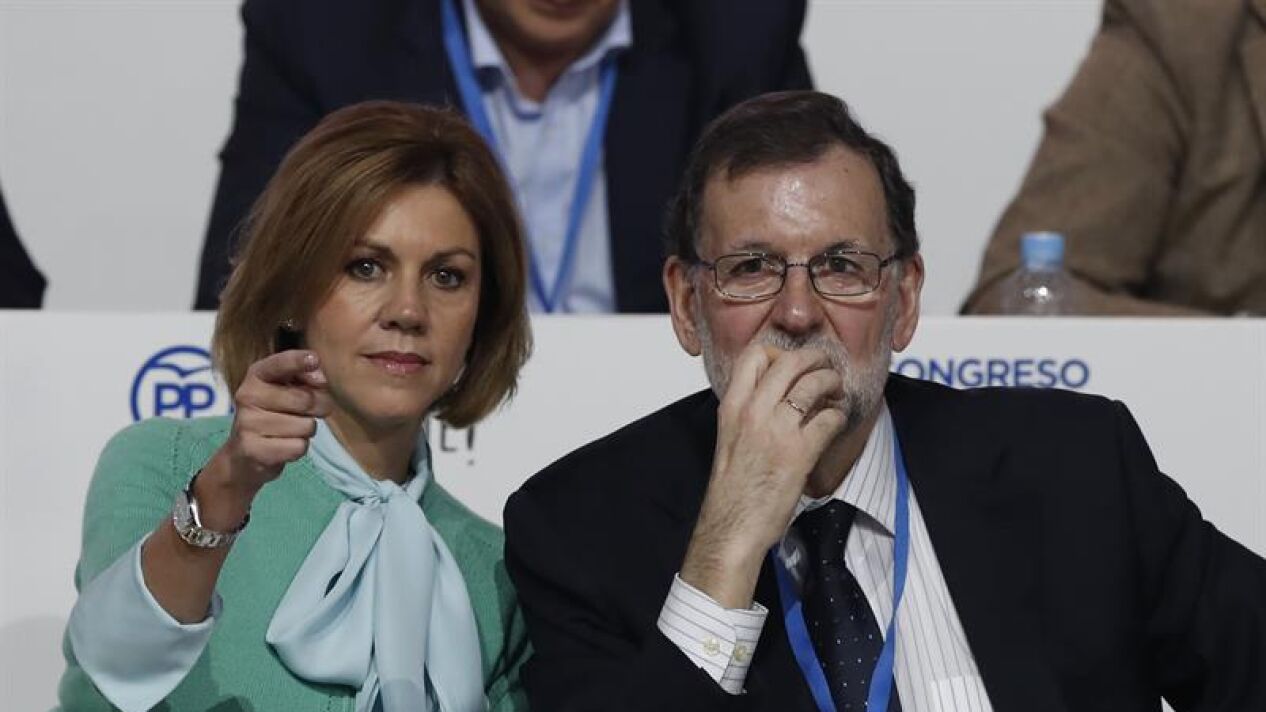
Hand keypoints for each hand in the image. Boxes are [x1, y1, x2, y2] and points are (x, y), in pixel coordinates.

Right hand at [196, 350, 331, 527]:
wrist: (245, 455)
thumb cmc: (275, 415)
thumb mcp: (287, 390)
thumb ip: (306, 379)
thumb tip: (320, 380)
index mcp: (256, 375)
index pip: (279, 364)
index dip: (298, 361)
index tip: (314, 359)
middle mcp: (247, 396)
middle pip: (306, 399)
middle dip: (319, 407)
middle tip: (310, 412)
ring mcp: (247, 423)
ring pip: (306, 426)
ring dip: (306, 431)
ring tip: (289, 431)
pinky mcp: (253, 449)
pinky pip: (299, 447)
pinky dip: (299, 448)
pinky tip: (283, 446)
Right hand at [680, 343, 845, 606]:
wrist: (731, 527)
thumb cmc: (731, 491)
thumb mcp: (729, 440)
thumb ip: (747, 414)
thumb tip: (773, 398)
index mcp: (731, 408)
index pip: (754, 355)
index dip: (778, 352)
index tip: (791, 362)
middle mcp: (753, 412)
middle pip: (790, 361)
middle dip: (815, 357)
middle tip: (826, 364)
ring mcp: (777, 431)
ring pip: (813, 383)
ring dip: (832, 381)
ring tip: (837, 388)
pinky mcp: (799, 452)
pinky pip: (829, 417)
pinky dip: (838, 414)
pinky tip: (837, 420)